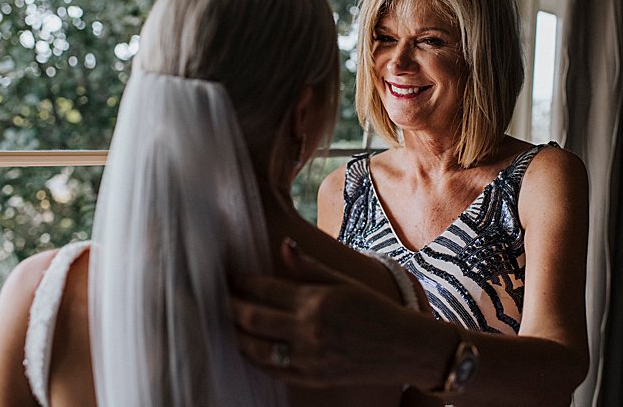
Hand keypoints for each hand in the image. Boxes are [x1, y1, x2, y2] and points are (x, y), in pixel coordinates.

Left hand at [230, 238, 426, 387]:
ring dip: (235, 334)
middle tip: (217, 297)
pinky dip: (253, 357)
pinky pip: (271, 369)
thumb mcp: (345, 282)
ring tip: (226, 321)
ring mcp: (308, 358)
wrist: (405, 349)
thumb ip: (309, 266)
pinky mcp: (311, 379)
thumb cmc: (376, 310)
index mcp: (316, 301)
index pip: (265, 289)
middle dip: (229, 306)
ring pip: (255, 348)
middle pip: (252, 318)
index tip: (227, 276)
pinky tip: (246, 346)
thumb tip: (284, 243)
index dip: (241, 282)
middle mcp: (308, 330)